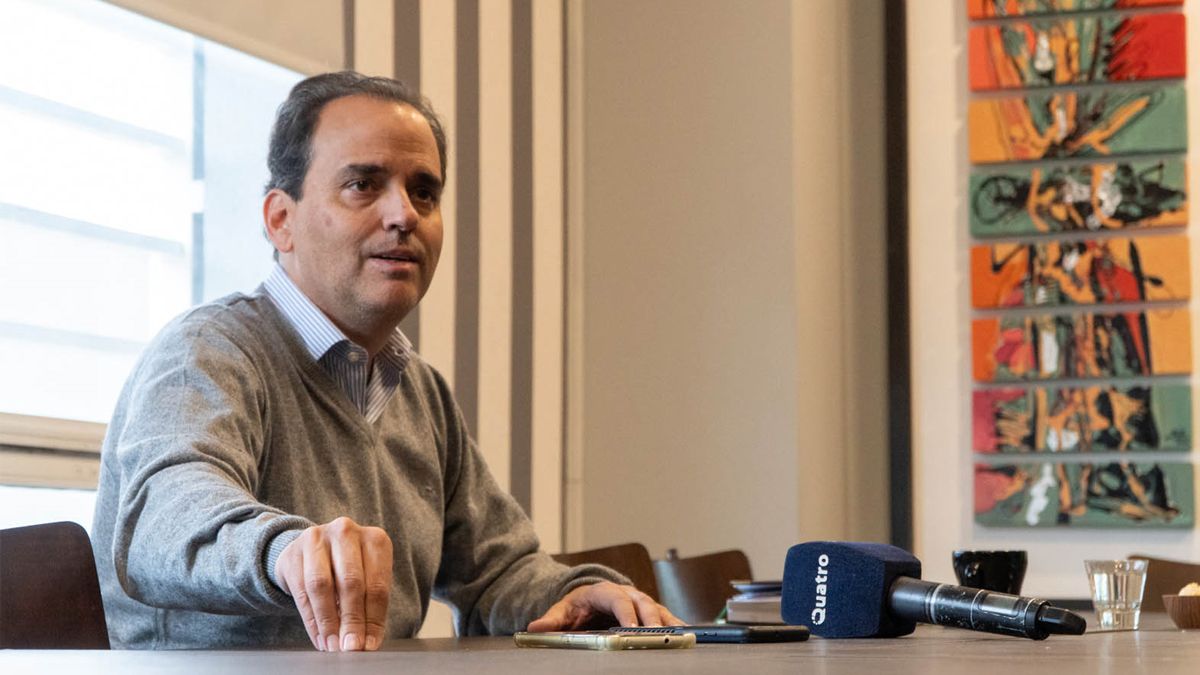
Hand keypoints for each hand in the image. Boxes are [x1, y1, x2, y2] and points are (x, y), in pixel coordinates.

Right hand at [274, 517, 392, 651]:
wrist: (313, 550)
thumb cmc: (347, 568)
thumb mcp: (366, 580)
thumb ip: (368, 606)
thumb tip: (367, 642)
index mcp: (375, 539)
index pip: (378, 584)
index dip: (374, 618)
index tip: (370, 643)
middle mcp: (347, 532)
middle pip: (351, 583)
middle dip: (351, 620)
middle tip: (350, 646)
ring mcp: (317, 538)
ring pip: (322, 585)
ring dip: (328, 621)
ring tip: (332, 645)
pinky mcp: (293, 553)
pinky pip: (301, 591)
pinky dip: (311, 619)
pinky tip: (319, 637)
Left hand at [526, 581, 683, 631]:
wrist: (589, 597)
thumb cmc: (578, 605)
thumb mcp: (562, 610)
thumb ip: (551, 619)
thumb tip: (534, 627)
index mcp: (606, 591)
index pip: (618, 600)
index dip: (625, 614)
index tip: (630, 629)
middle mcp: (627, 594)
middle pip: (643, 603)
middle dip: (650, 620)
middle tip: (656, 635)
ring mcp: (641, 602)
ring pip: (658, 609)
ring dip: (668, 622)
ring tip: (679, 636)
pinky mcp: (650, 611)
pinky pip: (665, 617)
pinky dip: (675, 625)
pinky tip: (685, 636)